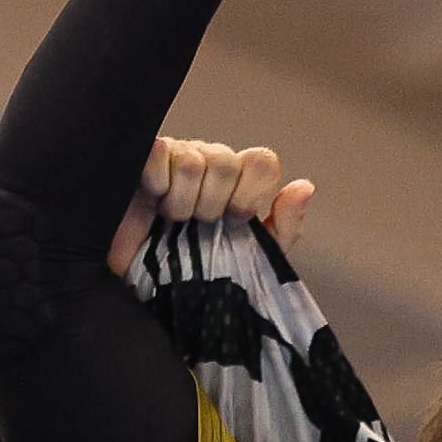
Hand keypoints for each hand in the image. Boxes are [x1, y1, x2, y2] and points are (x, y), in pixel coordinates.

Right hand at [109, 134, 317, 271]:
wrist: (137, 290)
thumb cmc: (191, 271)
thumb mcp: (249, 260)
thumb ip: (282, 227)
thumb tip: (304, 187)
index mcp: (236, 180)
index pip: (261, 161)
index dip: (249, 193)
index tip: (233, 222)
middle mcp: (207, 161)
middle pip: (227, 161)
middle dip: (212, 204)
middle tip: (196, 224)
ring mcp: (174, 155)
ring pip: (194, 160)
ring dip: (182, 202)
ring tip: (169, 219)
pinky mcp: (141, 157)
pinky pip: (159, 151)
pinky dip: (156, 182)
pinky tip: (151, 200)